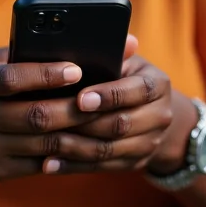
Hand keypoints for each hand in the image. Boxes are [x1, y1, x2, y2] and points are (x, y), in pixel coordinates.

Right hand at [0, 48, 100, 181]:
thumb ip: (10, 55)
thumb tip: (57, 40)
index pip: (11, 79)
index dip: (46, 74)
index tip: (76, 69)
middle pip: (32, 114)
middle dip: (72, 107)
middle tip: (101, 97)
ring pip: (39, 143)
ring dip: (74, 133)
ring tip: (100, 121)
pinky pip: (34, 165)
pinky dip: (60, 155)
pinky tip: (79, 143)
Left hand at [38, 37, 195, 174]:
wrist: (154, 111)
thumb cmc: (128, 75)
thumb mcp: (126, 60)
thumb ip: (115, 51)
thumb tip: (105, 38)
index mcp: (158, 85)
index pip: (137, 90)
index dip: (109, 95)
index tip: (81, 98)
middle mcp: (160, 116)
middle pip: (120, 125)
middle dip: (85, 123)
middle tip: (53, 120)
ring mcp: (149, 144)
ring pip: (109, 150)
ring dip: (74, 148)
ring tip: (46, 141)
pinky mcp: (133, 164)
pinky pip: (101, 168)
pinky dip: (73, 166)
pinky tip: (49, 162)